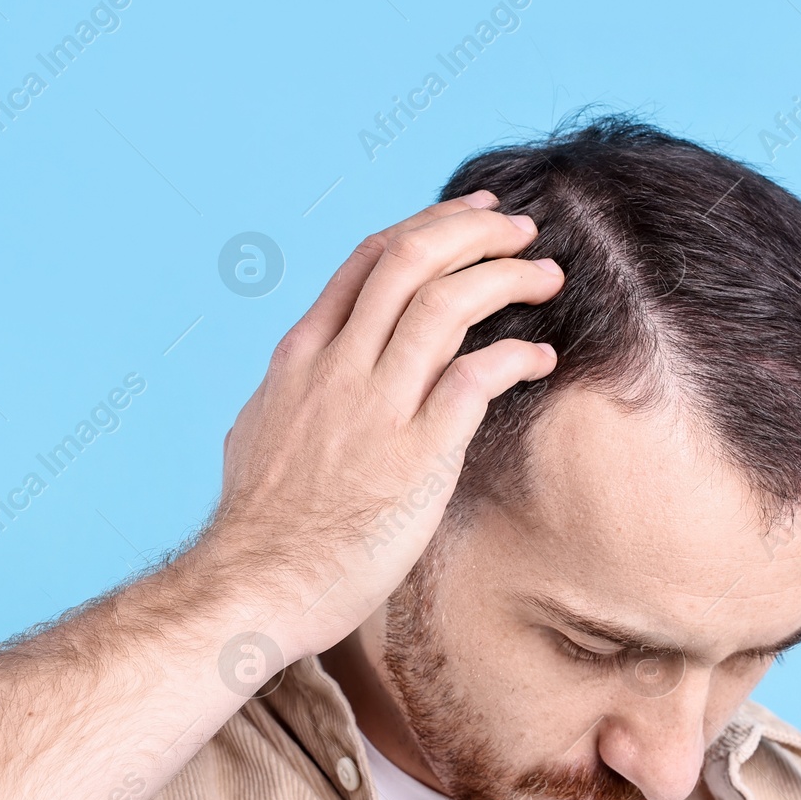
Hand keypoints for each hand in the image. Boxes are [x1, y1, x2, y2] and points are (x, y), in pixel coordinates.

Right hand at [202, 191, 562, 658]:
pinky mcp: (418, 454)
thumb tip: (311, 371)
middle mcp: (338, 366)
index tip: (471, 215)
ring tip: (546, 276)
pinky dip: (516, 355)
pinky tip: (540, 358)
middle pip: (412, 260)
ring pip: (447, 304)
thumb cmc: (260, 526)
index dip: (429, 225)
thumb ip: (295, 390)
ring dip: (506, 277)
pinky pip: (477, 377)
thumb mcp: (259, 430)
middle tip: (520, 230)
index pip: (368, 259)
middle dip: (475, 231)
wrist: (255, 584)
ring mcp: (376, 406)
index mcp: (302, 355)